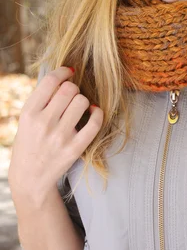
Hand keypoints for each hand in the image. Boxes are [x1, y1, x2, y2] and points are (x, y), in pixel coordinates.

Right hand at [8, 66, 102, 206]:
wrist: (31, 178)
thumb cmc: (30, 142)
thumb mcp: (26, 119)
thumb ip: (42, 99)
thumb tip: (66, 74)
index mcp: (29, 113)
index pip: (51, 81)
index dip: (63, 72)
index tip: (69, 73)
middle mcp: (44, 123)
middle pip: (69, 89)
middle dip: (73, 88)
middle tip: (71, 95)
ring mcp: (60, 136)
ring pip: (82, 101)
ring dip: (83, 100)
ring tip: (78, 107)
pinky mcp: (75, 148)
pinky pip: (95, 122)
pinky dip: (97, 113)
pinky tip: (93, 112)